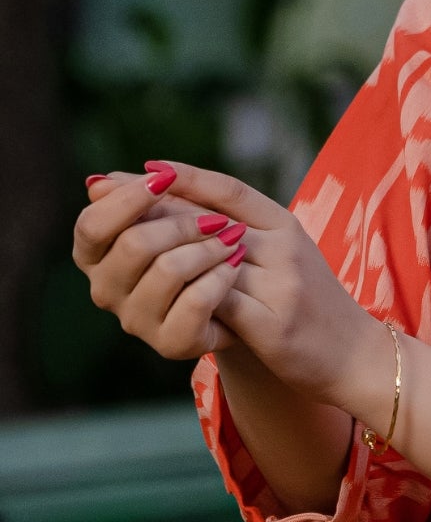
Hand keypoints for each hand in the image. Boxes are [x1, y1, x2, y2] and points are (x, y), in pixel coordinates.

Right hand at [73, 165, 245, 360]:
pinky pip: (196, 300)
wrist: (246, 301)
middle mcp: (106, 290)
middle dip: (182, 223)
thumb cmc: (203, 246)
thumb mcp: (178, 211)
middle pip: (134, 244)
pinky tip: (235, 266)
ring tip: (234, 241)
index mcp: (96, 256)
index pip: (92, 225)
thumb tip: (99, 182)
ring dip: (209, 248)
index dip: (128, 199)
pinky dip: (221, 276)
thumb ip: (142, 195)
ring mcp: (135, 321)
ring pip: (168, 270)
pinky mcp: (170, 343)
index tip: (166, 179)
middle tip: (217, 220)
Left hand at [74, 162, 388, 409]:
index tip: (145, 168)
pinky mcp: (273, 324)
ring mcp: (281, 285)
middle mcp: (285, 248)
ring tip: (124, 249)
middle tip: (115, 202)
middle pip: (207, 221)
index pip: (229, 189)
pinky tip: (158, 296)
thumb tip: (183, 206)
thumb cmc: (312, 306)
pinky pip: (215, 303)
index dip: (184, 176)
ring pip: (205, 261)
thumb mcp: (285, 258)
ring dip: (163, 256)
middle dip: (156, 211)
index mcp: (287, 226)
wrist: (357, 356)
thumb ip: (242, 232)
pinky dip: (186, 297)